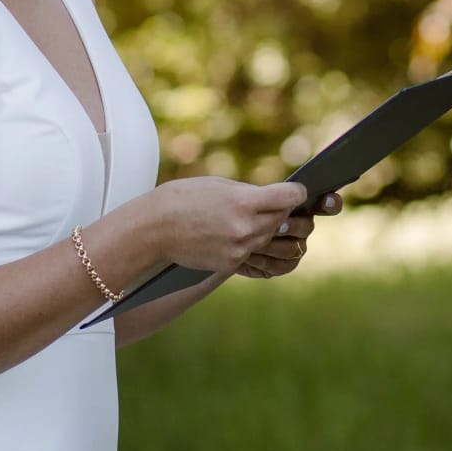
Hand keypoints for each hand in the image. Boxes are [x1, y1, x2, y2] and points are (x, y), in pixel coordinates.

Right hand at [147, 178, 308, 273]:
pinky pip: (257, 255)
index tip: (296, 191)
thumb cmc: (185, 198)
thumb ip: (251, 194)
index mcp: (245, 202)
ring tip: (264, 222)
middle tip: (284, 206)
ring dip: (275, 231)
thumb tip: (276, 199)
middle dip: (288, 212)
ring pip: (275, 240)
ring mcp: (241, 249)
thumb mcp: (221, 186)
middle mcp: (246, 227)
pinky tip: (244, 237)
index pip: (291, 197)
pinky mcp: (232, 264)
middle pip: (286, 220)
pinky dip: (255, 246)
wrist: (154, 229)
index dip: (297, 192)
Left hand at [237, 192, 342, 278]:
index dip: (331, 203)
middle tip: (277, 226)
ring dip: (274, 245)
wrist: (216, 233)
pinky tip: (249, 256)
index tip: (327, 200)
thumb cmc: (231, 206)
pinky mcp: (282, 265)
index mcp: (299, 203)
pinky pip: (281, 266)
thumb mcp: (246, 193)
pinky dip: (265, 262)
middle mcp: (301, 225)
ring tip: (252, 243)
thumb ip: (271, 196)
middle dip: (292, 226)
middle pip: (307, 226)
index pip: (324, 202)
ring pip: (294, 248)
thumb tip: (290, 194)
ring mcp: (294, 246)